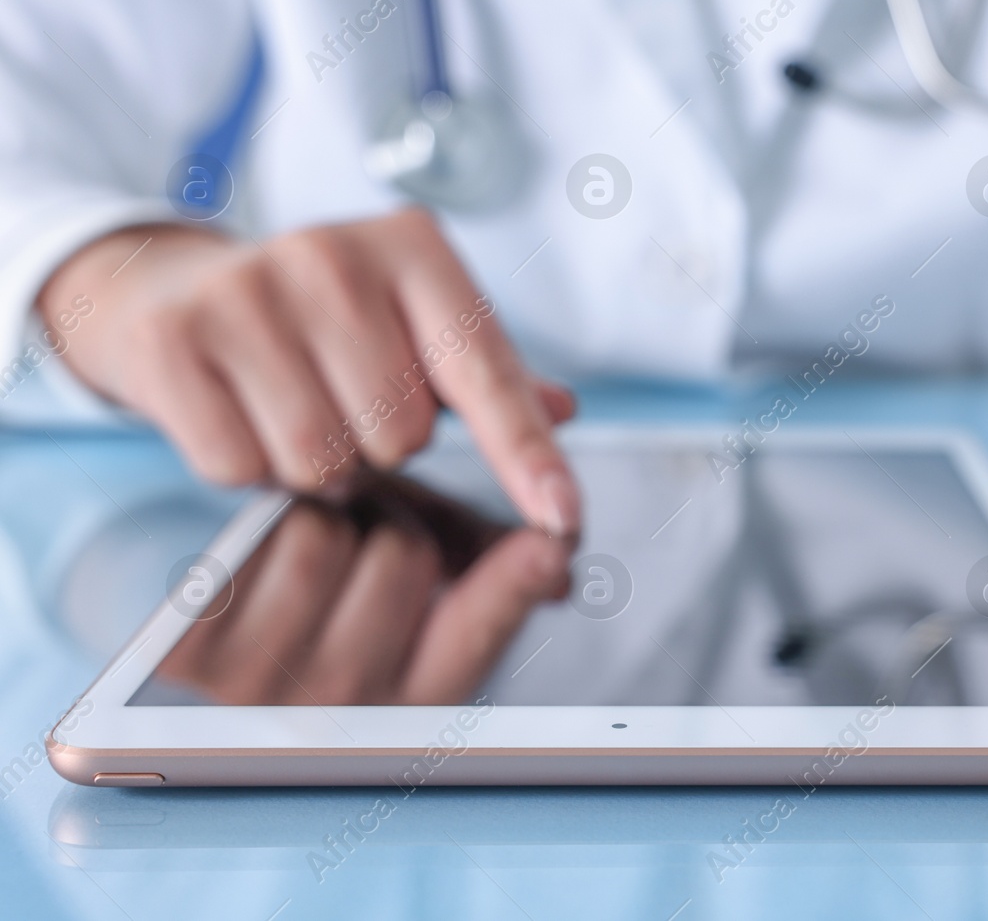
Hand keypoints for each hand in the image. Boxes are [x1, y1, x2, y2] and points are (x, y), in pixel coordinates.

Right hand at [35, 209, 579, 535]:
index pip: (487, 373)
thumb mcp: (415, 326)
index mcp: (414, 249)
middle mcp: (333, 254)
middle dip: (379, 446)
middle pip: (401, 434)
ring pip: (321, 459)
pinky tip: (236, 413)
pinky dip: (244, 465)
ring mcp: (247, 290)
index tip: (564, 520)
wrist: (172, 286)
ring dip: (313, 464)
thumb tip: (565, 410)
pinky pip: (239, 465)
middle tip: (343, 405)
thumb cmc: (322, 322)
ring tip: (292, 409)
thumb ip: (489, 377)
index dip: (527, 454)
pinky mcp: (174, 337)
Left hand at [159, 493, 571, 704]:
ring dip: (324, 511)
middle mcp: (343, 713)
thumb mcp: (426, 569)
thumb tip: (559, 566)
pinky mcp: (191, 652)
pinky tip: (264, 546)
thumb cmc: (342, 585)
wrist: (221, 612)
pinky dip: (266, 517)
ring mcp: (262, 689)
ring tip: (317, 533)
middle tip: (375, 526)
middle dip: (395, 519)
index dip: (517, 581)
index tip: (550, 543)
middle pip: (404, 557)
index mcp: (415, 703)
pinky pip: (255, 539)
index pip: (481, 629)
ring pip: (325, 538)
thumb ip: (494, 560)